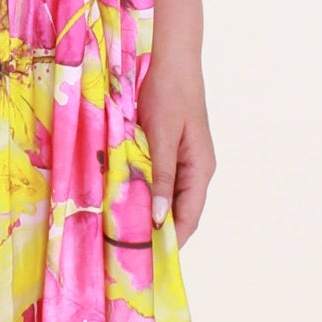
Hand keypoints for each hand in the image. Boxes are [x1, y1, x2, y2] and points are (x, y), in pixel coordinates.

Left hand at [137, 45, 215, 244]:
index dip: (172, 242)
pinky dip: (144, 192)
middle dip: (156, 231)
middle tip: (127, 250)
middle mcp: (196, 170)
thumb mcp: (162, 137)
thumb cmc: (169, 93)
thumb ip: (160, 178)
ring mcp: (184, 160)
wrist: (172, 59)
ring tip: (122, 231)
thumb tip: (158, 219)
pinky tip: (124, 199)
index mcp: (200, 169)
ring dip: (147, 212)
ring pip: (166, 198)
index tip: (149, 262)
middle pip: (178, 212)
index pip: (189, 218)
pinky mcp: (171, 150)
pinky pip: (159, 180)